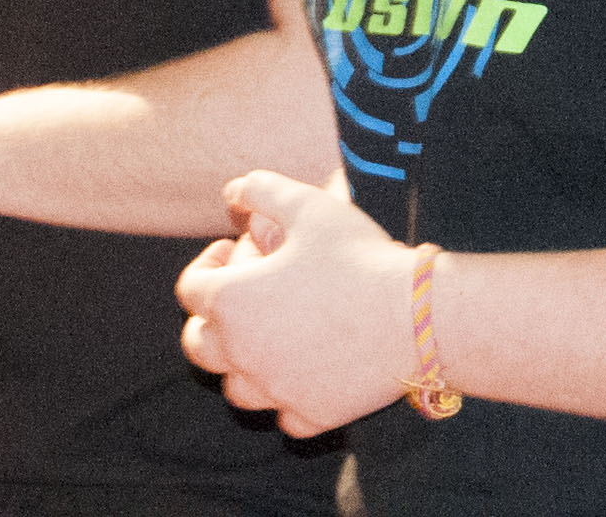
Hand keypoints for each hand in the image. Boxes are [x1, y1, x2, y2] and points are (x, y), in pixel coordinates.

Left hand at [175, 170, 414, 437]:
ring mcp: (276, 391)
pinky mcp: (312, 414)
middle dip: (211, 319)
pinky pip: (284, 416)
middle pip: (198, 346)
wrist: (416, 317)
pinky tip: (308, 372)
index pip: (190, 288)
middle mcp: (243, 354)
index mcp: (233, 302)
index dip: (207, 264)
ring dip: (244, 363)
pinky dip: (287, 397)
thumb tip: (232, 191)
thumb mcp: (307, 205)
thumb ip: (260, 189)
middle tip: (242, 299)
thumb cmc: (357, 256)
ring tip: (272, 337)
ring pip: (236, 388)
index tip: (235, 251)